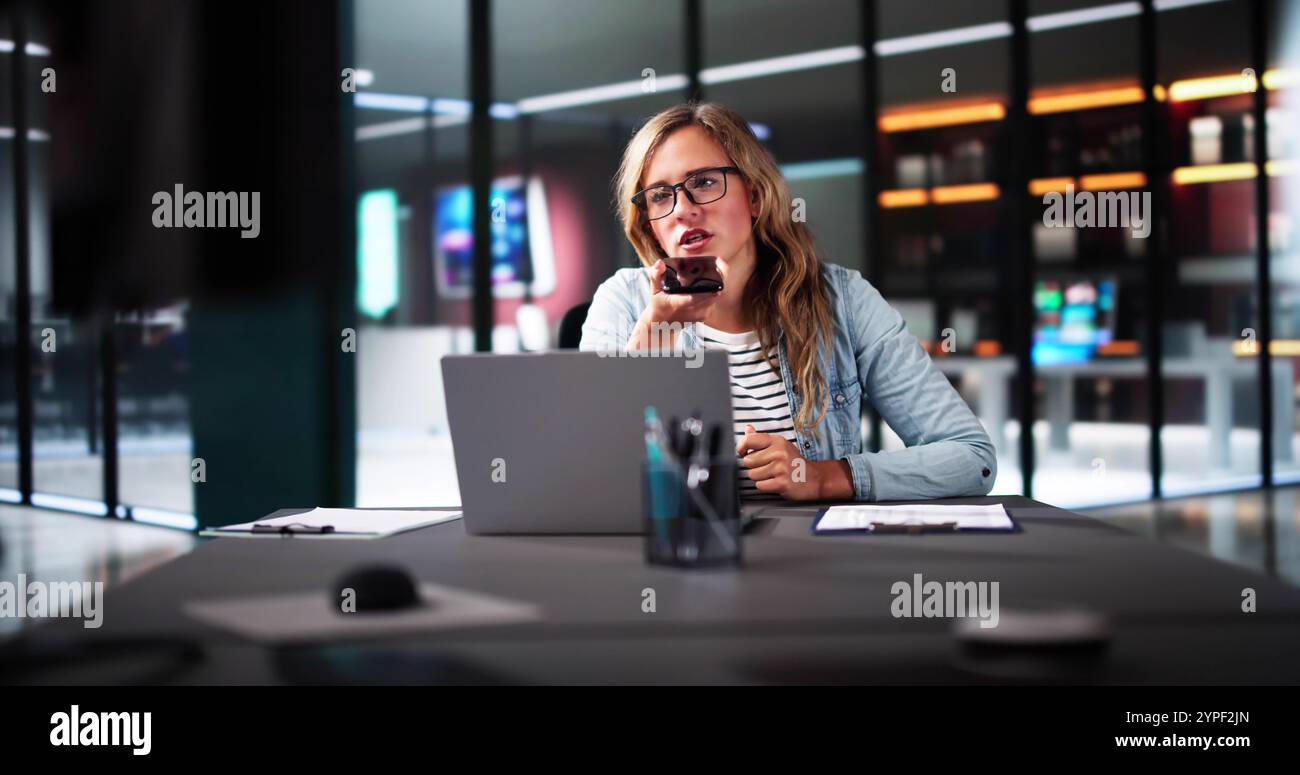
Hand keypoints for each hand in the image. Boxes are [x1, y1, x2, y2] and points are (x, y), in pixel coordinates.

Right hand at [645, 258, 722, 323]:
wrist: (663, 323)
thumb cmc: (658, 303)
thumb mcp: (653, 289)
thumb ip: (655, 275)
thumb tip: (660, 263)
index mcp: (676, 303)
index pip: (691, 300)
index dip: (706, 294)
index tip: (717, 288)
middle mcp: (689, 311)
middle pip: (709, 298)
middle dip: (717, 284)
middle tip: (722, 266)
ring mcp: (697, 315)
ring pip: (713, 300)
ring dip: (717, 287)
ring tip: (720, 271)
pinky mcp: (703, 316)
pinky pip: (713, 302)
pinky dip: (715, 293)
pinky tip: (713, 284)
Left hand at [735, 424, 854, 500]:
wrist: (815, 478)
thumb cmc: (795, 462)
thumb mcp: (781, 445)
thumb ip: (762, 438)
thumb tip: (748, 429)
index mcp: (777, 441)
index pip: (749, 440)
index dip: (741, 447)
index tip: (742, 452)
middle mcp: (779, 453)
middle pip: (748, 461)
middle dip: (753, 466)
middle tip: (765, 467)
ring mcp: (781, 468)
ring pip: (753, 474)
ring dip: (759, 477)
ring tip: (771, 475)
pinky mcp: (781, 483)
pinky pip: (760, 485)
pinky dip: (765, 486)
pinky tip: (774, 482)